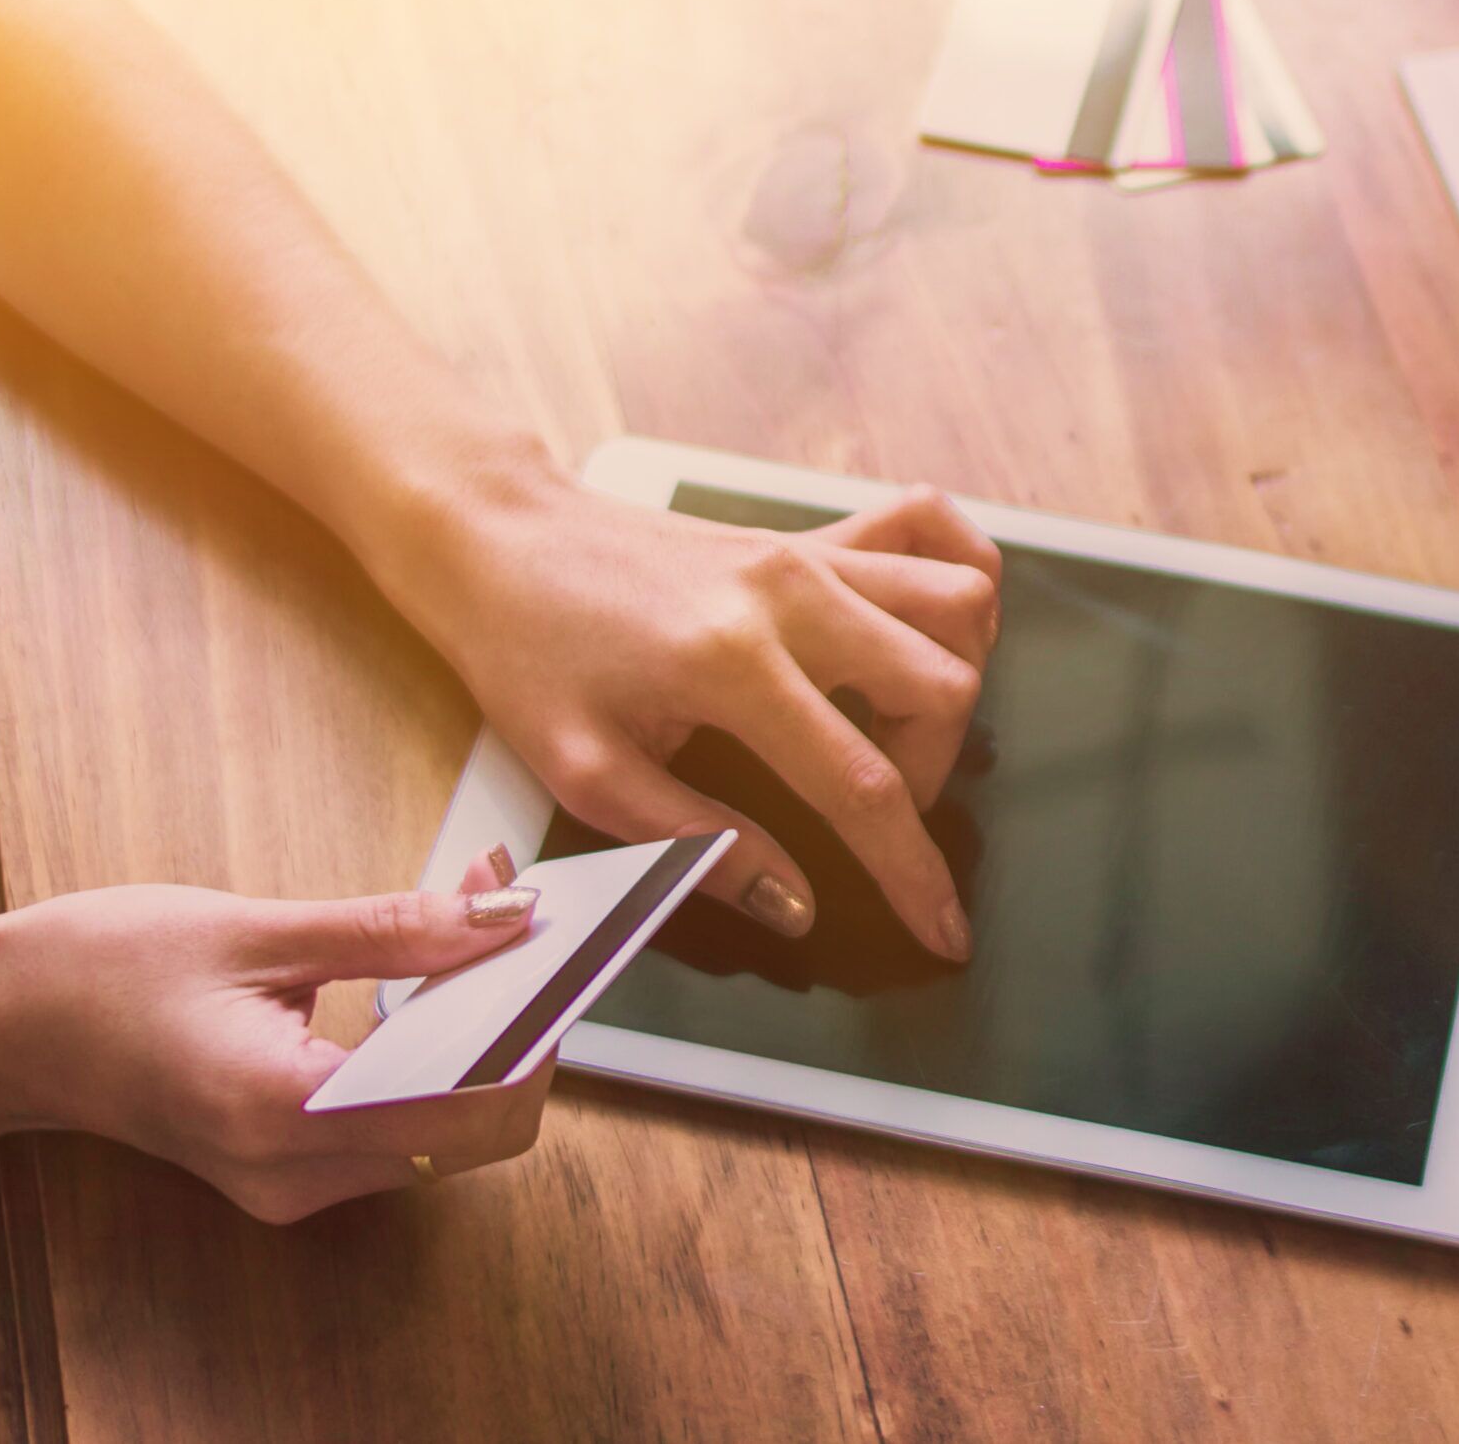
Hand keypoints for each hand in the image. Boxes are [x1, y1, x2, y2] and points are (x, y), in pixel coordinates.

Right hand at [0, 849, 551, 1220]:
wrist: (2, 1029)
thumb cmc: (100, 972)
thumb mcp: (256, 928)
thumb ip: (395, 928)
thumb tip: (508, 913)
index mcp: (281, 1110)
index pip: (474, 1109)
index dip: (537, 1033)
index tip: (560, 948)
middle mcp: (295, 1171)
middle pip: (475, 1127)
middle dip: (517, 1026)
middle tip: (515, 920)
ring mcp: (294, 1183)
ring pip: (447, 1130)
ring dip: (482, 1038)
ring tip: (472, 935)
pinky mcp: (294, 1168)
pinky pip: (402, 1126)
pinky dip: (436, 1059)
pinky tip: (427, 987)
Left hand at [383, 464, 1000, 959]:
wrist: (498, 539)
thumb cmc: (528, 654)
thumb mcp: (588, 775)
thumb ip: (698, 845)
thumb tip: (792, 903)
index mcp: (730, 665)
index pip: (862, 785)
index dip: (912, 873)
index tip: (944, 930)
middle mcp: (790, 597)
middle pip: (941, 688)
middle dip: (930, 772)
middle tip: (869, 806)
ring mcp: (809, 554)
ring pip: (961, 606)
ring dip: (948, 681)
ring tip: (890, 727)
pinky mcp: (810, 533)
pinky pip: (931, 528)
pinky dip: (958, 577)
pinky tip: (931, 631)